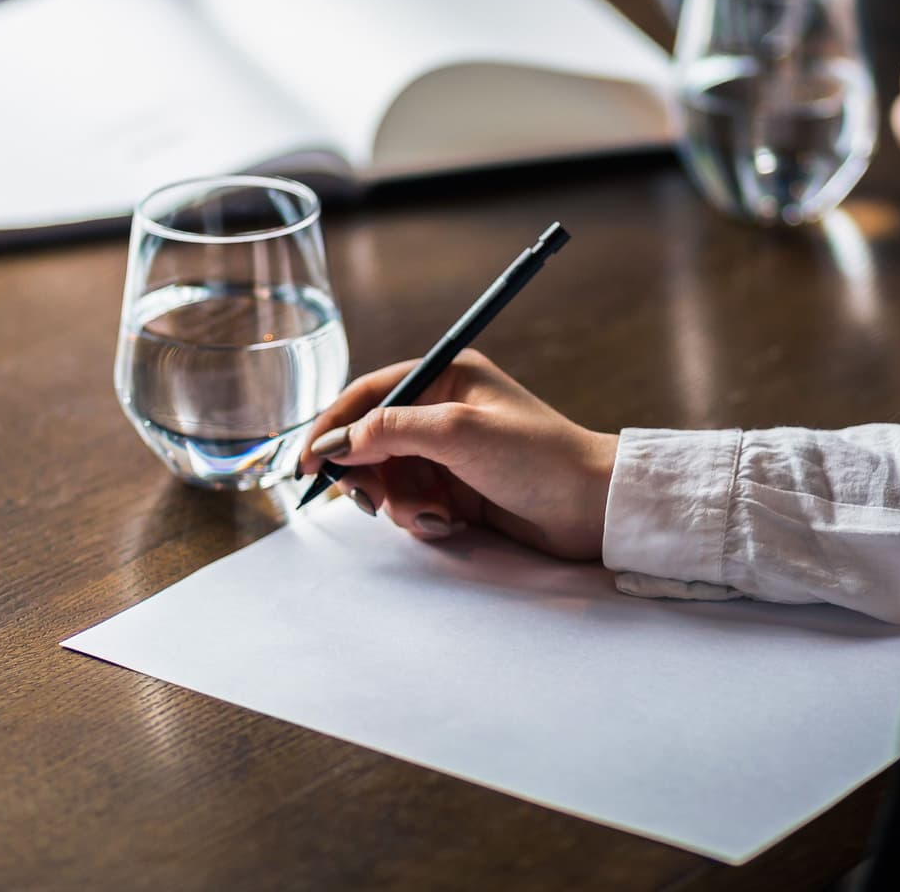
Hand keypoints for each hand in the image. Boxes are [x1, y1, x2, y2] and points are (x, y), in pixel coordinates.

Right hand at [299, 351, 617, 560]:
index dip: (333, 425)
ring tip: (433, 515)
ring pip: (390, 478)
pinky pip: (414, 503)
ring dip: (401, 502)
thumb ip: (390, 429)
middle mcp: (444, 411)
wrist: (591, 507)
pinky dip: (422, 517)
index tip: (307, 461)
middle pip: (372, 440)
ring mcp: (451, 453)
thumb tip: (338, 441)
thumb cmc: (536, 456)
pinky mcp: (459, 490)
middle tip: (370, 499)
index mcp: (447, 376)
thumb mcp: (457, 432)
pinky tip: (451, 524)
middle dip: (368, 473)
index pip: (369, 394)